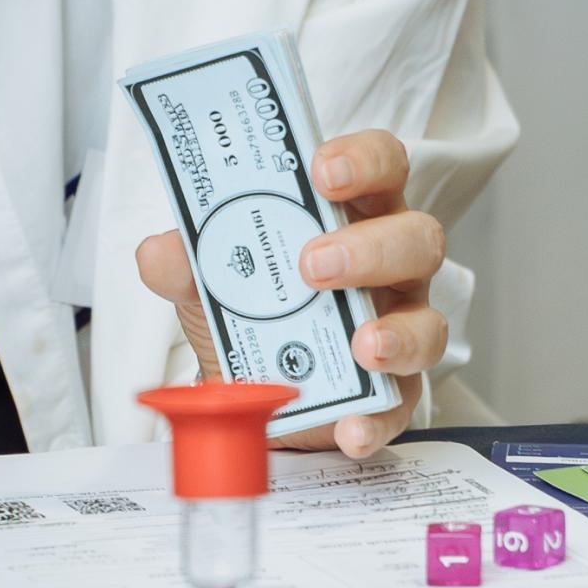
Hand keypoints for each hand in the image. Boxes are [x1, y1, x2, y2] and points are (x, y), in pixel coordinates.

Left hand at [136, 128, 447, 457]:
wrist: (248, 389)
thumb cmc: (247, 303)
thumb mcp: (207, 275)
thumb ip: (183, 259)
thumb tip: (158, 253)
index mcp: (349, 212)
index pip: (381, 165)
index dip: (363, 160)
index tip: (322, 170)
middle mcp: (387, 263)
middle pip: (417, 238)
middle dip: (369, 248)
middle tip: (313, 265)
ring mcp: (400, 326)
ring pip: (429, 321)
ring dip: (396, 333)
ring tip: (358, 345)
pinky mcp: (395, 391)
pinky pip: (402, 404)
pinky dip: (376, 419)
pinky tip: (349, 427)